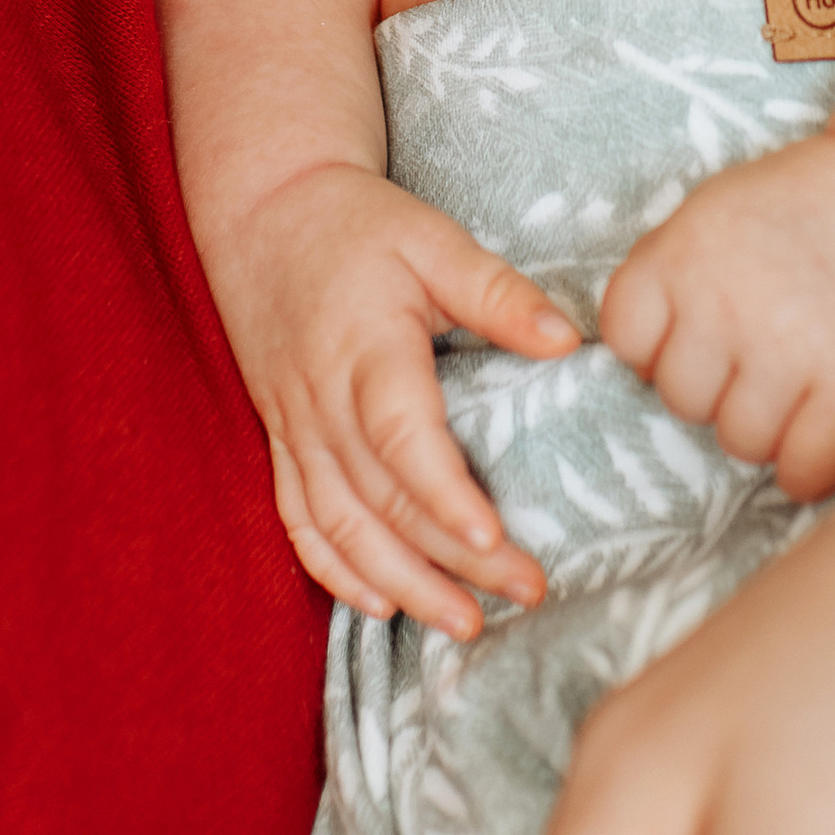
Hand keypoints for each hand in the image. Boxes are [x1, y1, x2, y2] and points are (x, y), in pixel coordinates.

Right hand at [207, 160, 576, 636]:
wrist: (264, 210)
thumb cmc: (358, 224)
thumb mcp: (433, 238)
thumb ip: (498, 292)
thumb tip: (570, 340)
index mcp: (364, 349)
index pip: (401, 437)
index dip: (443, 495)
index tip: (494, 540)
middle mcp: (323, 401)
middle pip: (384, 499)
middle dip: (453, 560)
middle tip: (527, 592)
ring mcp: (295, 427)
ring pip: (341, 526)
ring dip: (400, 583)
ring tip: (465, 624)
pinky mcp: (282, 440)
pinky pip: (300, 520)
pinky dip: (335, 571)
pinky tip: (380, 603)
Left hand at [600, 128, 834, 503]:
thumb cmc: (806, 201)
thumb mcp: (713, 210)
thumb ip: (666, 275)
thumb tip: (629, 359)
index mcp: (680, 252)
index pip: (626, 341)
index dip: (661, 344)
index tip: (702, 331)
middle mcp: (724, 301)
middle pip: (682, 400)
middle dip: (719, 385)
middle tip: (766, 349)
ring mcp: (789, 347)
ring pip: (741, 443)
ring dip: (768, 425)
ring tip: (801, 377)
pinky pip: (803, 472)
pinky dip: (813, 463)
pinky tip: (829, 422)